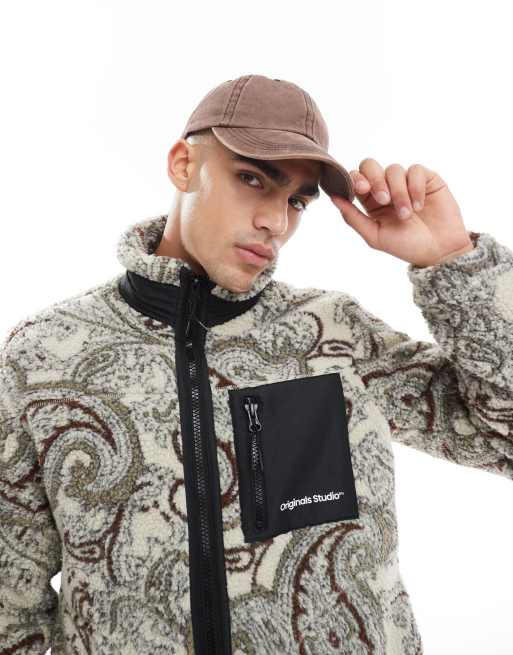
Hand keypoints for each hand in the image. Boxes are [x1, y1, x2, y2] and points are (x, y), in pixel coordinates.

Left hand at [330, 159, 474, 266]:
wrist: (439, 250)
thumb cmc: (406, 246)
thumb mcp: (374, 235)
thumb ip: (352, 217)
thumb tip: (333, 197)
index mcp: (369, 201)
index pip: (356, 178)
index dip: (356, 178)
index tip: (362, 188)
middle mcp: (386, 188)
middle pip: (370, 165)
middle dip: (375, 179)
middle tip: (383, 200)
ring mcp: (406, 182)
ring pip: (394, 169)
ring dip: (399, 193)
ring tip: (407, 214)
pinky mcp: (426, 178)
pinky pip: (415, 170)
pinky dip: (415, 188)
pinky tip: (419, 205)